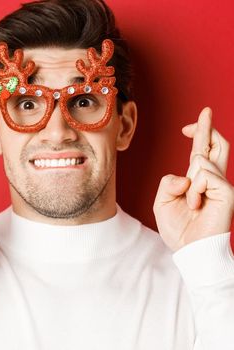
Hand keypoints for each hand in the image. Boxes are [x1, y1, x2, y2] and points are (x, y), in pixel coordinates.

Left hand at [153, 107, 233, 251]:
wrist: (190, 250)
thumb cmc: (179, 229)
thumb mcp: (162, 201)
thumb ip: (168, 182)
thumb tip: (186, 174)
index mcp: (198, 179)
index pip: (201, 150)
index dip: (199, 133)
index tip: (188, 126)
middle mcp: (213, 179)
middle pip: (216, 145)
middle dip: (208, 127)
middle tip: (205, 111)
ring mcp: (222, 185)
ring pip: (202, 159)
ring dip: (188, 183)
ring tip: (191, 204)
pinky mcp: (228, 193)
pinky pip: (205, 176)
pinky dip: (195, 190)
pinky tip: (197, 204)